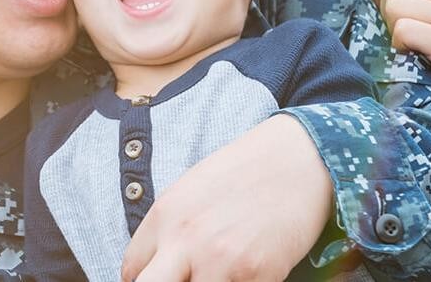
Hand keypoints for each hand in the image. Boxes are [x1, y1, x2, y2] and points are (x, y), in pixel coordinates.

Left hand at [121, 115, 330, 280]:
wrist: (298, 160)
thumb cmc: (244, 173)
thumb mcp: (191, 191)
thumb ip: (169, 229)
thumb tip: (159, 263)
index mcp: (165, 216)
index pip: (132, 271)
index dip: (146, 279)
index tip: (163, 276)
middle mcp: (186, 240)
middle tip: (186, 280)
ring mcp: (221, 261)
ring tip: (219, 275)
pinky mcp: (257, 276)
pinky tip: (245, 274)